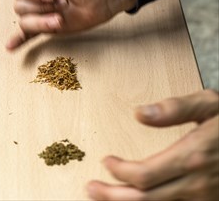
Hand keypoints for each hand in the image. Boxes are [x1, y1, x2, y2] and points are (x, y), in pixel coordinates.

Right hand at [6, 0, 136, 49]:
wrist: (102, 0)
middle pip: (19, 6)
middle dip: (40, 8)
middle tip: (61, 4)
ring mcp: (38, 13)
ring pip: (24, 22)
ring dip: (42, 23)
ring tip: (60, 20)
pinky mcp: (44, 27)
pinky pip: (26, 35)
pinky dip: (18, 40)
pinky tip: (10, 47)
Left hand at [87, 89, 218, 200]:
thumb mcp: (210, 104)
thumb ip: (175, 108)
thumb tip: (139, 113)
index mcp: (193, 157)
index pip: (143, 175)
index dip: (118, 171)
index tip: (106, 161)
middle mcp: (197, 185)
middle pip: (144, 199)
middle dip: (112, 196)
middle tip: (90, 188)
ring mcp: (204, 198)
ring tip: (103, 199)